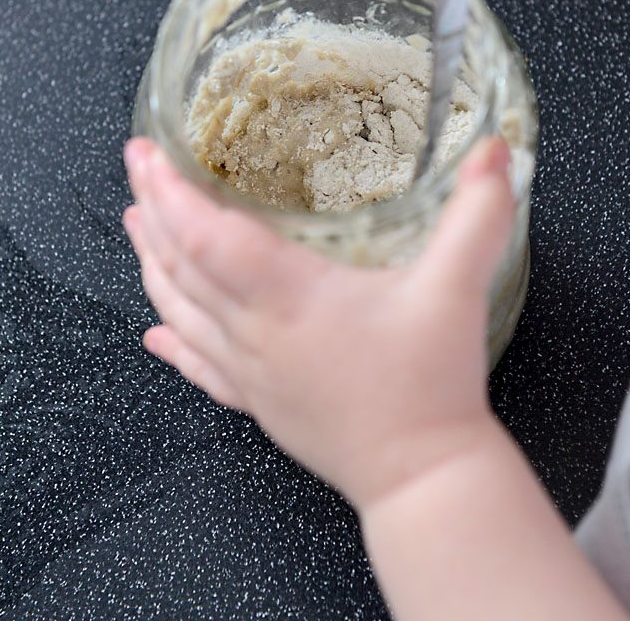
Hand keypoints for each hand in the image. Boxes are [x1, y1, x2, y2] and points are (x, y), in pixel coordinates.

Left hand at [124, 135, 512, 510]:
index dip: (172, 194)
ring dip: (152, 266)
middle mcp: (257, 334)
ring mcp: (252, 372)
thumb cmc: (432, 387)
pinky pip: (200, 368)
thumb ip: (477, 213)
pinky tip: (154, 334)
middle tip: (135, 168)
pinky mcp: (260, 401)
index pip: (209, 238)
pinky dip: (172, 342)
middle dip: (152, 212)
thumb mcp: (458, 289)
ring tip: (134, 226)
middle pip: (183, 268)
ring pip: (181, 313)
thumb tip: (495, 150)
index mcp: (293, 299)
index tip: (147, 155)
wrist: (423, 479)